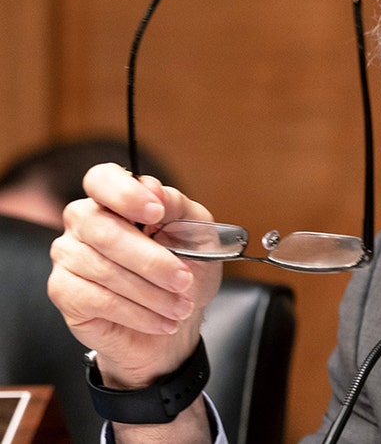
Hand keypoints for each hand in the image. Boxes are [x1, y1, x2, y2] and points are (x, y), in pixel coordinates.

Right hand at [48, 163, 221, 387]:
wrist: (177, 318)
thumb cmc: (186, 269)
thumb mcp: (197, 235)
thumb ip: (177, 207)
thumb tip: (153, 188)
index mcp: (115, 200)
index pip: (101, 179)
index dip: (125, 193)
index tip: (156, 212)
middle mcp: (84, 221)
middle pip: (103, 230)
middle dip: (151, 260)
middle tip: (184, 280)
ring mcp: (68, 255)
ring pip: (103, 269)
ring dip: (151, 293)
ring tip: (180, 307)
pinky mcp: (63, 291)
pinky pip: (97, 300)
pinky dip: (136, 313)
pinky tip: (160, 321)